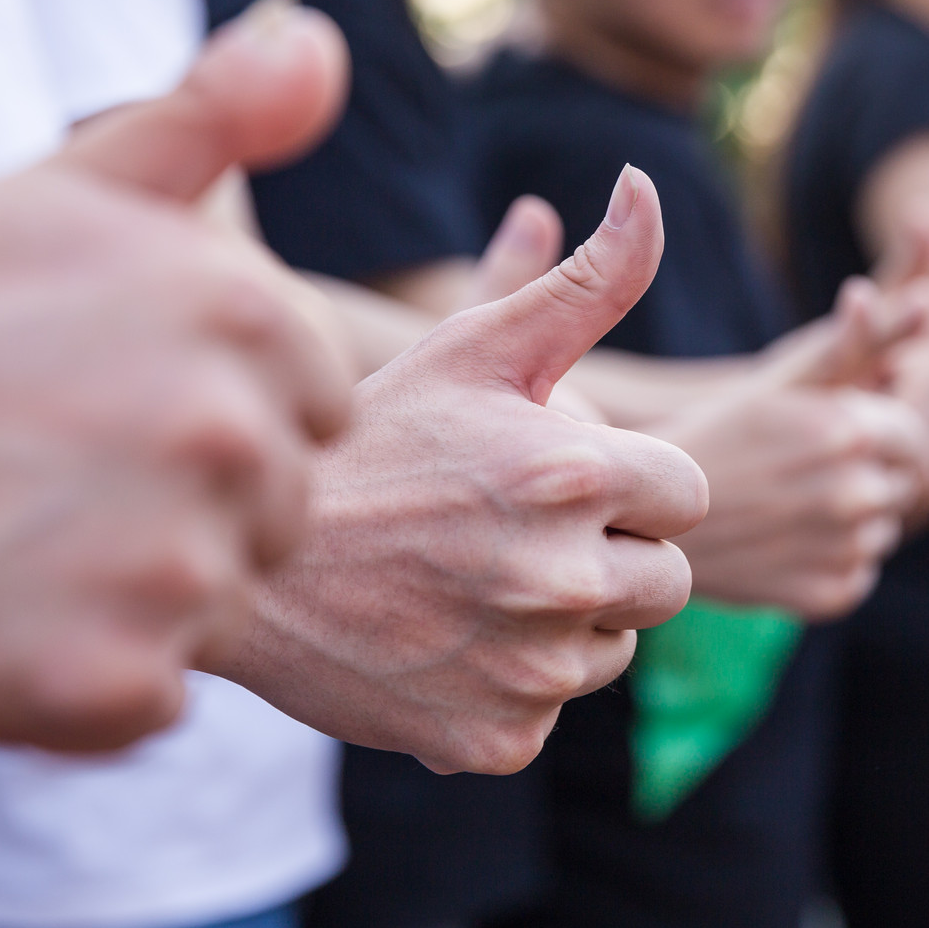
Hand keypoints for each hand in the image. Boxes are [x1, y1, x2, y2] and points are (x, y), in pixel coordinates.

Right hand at [0, 0, 352, 750]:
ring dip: (133, 599)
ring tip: (6, 542)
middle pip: (281, 517)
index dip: (218, 422)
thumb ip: (212, 120)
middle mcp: (228, 430)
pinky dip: (78, 685)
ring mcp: (172, 563)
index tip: (104, 405)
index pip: (320, 413)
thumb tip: (318, 37)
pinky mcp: (110, 682)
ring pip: (221, 609)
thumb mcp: (62, 190)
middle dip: (186, 511)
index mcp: (244, 308)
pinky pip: (152, 697)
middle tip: (40, 477)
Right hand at [218, 166, 707, 775]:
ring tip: (471, 583)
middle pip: (665, 581)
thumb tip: (647, 187)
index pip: (685, 494)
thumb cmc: (366, 442)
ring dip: (565, 623)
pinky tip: (440, 641)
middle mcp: (565, 579)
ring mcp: (531, 671)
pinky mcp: (496, 741)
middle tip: (513, 535)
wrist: (242, 570)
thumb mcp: (473, 347)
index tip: (557, 480)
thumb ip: (583, 279)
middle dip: (612, 556)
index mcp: (575, 475)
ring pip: (612, 651)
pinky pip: (547, 713)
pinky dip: (507, 687)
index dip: (630, 485)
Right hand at [648, 282, 928, 620]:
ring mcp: (845, 548)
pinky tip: (784, 544)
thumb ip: (864, 341)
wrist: (642, 522)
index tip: (842, 438)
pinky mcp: (833, 595)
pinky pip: (861, 571)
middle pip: (903, 483)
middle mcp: (855, 491)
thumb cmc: (718, 436)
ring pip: (883, 529)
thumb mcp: (784, 379)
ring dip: (853, 520)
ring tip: (789, 508)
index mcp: (848, 429)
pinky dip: (834, 561)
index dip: (884, 435)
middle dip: (870, 475)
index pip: (915, 433)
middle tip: (807, 475)